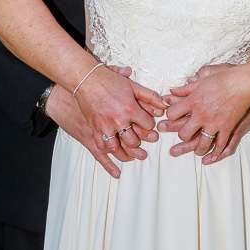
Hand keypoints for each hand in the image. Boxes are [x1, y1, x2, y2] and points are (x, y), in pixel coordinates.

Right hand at [46, 67, 166, 177]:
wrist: (85, 79)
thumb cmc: (108, 80)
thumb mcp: (132, 85)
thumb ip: (150, 96)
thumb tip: (165, 105)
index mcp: (129, 109)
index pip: (147, 125)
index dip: (150, 125)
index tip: (148, 124)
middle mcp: (117, 120)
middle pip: (134, 140)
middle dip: (141, 141)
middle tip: (145, 141)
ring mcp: (104, 127)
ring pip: (119, 149)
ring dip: (128, 153)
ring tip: (135, 154)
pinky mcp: (94, 130)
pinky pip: (102, 150)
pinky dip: (109, 161)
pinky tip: (116, 169)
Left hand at [163, 65, 249, 163]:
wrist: (244, 83)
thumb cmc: (224, 79)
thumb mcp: (202, 81)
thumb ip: (186, 88)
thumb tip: (172, 91)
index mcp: (193, 101)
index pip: (173, 114)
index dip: (171, 117)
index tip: (173, 119)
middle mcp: (201, 114)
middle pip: (185, 133)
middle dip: (183, 137)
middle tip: (184, 137)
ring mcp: (214, 123)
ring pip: (201, 144)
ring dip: (198, 149)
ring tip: (198, 151)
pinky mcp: (227, 128)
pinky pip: (220, 145)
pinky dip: (216, 153)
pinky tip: (212, 157)